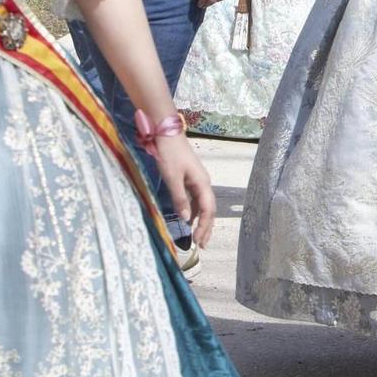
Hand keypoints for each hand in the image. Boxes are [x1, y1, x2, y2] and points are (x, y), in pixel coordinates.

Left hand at [154, 132, 216, 246]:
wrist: (167, 133)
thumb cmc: (170, 154)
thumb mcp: (172, 178)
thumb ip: (180, 199)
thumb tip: (187, 219)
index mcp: (202, 183)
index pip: (208, 209)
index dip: (205, 226)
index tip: (198, 241)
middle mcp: (204, 182)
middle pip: (209, 209)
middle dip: (207, 227)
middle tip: (202, 244)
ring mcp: (198, 180)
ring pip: (204, 204)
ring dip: (202, 220)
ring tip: (198, 236)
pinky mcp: (190, 178)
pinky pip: (197, 199)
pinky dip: (195, 211)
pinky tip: (190, 218)